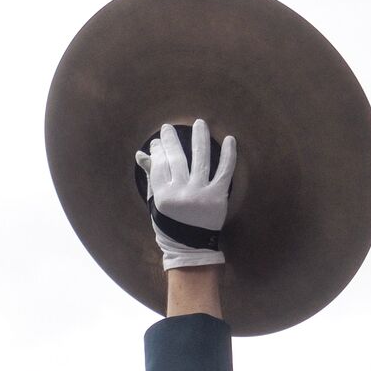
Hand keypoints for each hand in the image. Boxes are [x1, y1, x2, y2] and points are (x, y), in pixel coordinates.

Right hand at [135, 119, 236, 269]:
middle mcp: (181, 194)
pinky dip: (229, 155)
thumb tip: (141, 154)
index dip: (159, 150)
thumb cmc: (170, 224)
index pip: (160, 165)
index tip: (159, 140)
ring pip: (201, 160)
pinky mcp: (218, 197)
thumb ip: (151, 179)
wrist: (191, 248)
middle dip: (172, 141)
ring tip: (200, 122)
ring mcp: (200, 195)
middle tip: (170, 127)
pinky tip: (229, 139)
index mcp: (163, 197)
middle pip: (177, 160)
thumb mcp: (155, 204)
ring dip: (200, 138)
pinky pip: (225, 171)